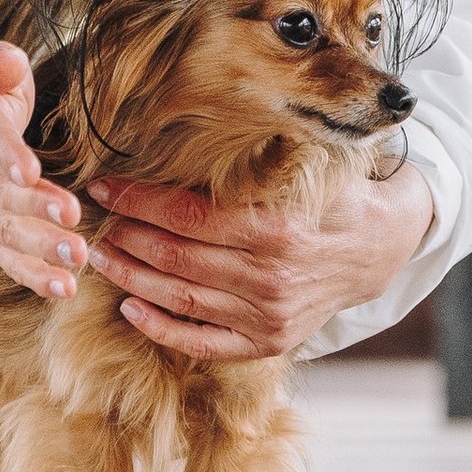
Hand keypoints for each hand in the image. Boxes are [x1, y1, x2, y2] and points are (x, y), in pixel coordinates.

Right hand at [0, 42, 86, 302]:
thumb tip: (10, 63)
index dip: (7, 156)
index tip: (29, 170)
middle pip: (0, 195)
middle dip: (34, 208)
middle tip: (72, 215)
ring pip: (6, 233)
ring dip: (40, 248)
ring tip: (77, 257)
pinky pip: (8, 260)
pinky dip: (34, 277)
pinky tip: (65, 289)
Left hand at [88, 158, 435, 362]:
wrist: (378, 249)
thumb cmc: (330, 198)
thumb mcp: (304, 167)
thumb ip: (251, 161)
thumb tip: (183, 129)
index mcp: (276, 227)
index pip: (187, 214)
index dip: (138, 200)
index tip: (104, 186)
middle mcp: (270, 276)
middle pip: (176, 256)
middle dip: (125, 236)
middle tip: (94, 221)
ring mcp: (268, 315)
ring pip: (180, 297)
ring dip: (131, 277)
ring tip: (100, 258)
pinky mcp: (268, 342)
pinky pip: (203, 342)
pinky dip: (162, 329)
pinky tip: (131, 308)